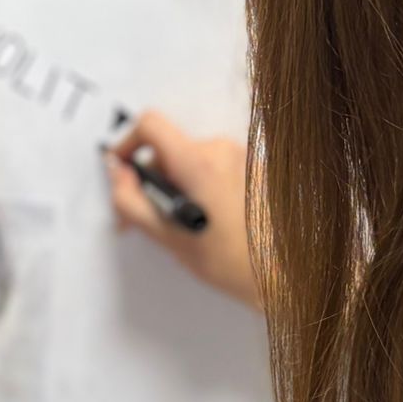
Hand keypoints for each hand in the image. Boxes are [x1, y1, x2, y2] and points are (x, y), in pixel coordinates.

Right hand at [103, 110, 259, 307]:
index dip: (128, 143)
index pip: (151, 125)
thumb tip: (117, 173)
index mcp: (198, 162)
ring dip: (178, 185)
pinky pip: (214, 166)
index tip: (123, 169)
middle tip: (148, 218)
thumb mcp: (168, 237)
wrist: (285, 276)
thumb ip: (132, 202)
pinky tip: (208, 220)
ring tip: (183, 225)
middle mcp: (221, 150)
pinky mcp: (254, 166)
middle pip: (169, 149)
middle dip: (153, 178)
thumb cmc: (228, 261)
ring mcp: (241, 156)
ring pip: (191, 159)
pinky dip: (201, 185)